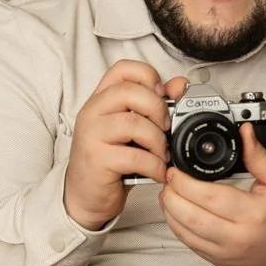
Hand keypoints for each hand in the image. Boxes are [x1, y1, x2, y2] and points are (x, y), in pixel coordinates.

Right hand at [64, 61, 188, 229]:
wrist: (85, 195)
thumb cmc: (111, 160)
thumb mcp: (131, 129)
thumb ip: (152, 105)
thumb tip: (180, 85)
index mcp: (102, 99)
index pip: (124, 69)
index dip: (149, 76)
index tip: (162, 96)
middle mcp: (93, 112)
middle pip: (130, 92)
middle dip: (158, 110)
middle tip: (166, 130)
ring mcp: (91, 135)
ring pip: (134, 124)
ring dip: (158, 141)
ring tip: (162, 155)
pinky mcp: (97, 159)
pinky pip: (135, 156)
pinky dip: (155, 166)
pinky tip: (157, 172)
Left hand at [159, 123, 265, 265]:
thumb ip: (259, 156)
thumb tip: (244, 133)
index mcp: (254, 214)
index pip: (211, 197)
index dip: (186, 182)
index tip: (177, 170)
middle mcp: (238, 236)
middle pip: (191, 216)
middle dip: (172, 194)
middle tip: (169, 179)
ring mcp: (225, 251)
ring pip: (185, 232)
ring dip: (169, 210)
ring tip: (169, 192)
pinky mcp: (216, 259)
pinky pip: (188, 243)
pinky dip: (176, 225)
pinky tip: (175, 210)